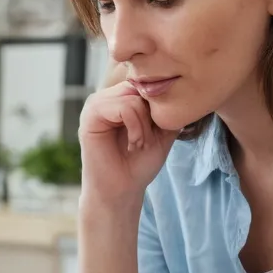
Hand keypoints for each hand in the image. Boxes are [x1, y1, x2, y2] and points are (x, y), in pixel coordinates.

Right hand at [79, 82, 177, 203]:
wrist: (122, 190)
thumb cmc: (140, 163)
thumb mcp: (163, 129)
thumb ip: (168, 106)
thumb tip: (182, 86)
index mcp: (120, 96)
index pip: (148, 82)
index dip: (159, 106)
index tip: (157, 132)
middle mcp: (106, 96)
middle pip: (141, 86)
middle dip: (152, 115)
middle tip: (148, 141)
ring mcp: (96, 103)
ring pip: (134, 97)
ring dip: (144, 125)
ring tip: (139, 144)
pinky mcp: (90, 114)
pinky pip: (124, 107)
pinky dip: (136, 127)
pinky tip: (133, 144)